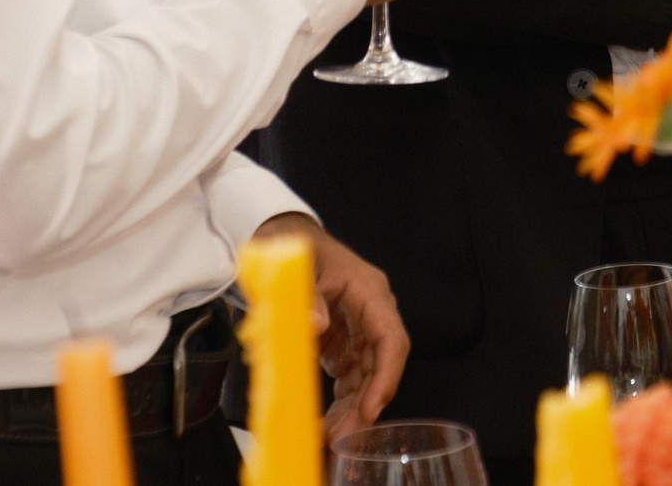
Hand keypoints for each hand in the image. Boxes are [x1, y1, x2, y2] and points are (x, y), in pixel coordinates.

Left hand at [251, 214, 408, 440]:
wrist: (280, 237)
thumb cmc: (290, 246)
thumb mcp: (296, 267)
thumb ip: (307, 295)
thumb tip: (318, 325)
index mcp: (367, 290)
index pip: (390, 337)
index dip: (385, 375)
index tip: (371, 407)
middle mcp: (370, 310)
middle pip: (381, 361)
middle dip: (367, 399)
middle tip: (344, 433)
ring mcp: (358, 324)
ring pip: (366, 372)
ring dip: (353, 404)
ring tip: (332, 433)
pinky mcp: (343, 336)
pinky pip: (350, 372)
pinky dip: (341, 396)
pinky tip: (327, 416)